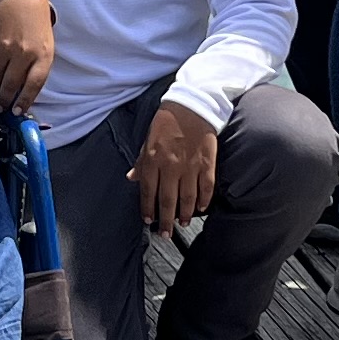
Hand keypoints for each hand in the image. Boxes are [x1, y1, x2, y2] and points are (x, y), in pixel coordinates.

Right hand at [0, 0, 54, 109]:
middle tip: (1, 108)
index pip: (34, 85)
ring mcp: (6, 47)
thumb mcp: (45, 42)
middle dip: (5, 99)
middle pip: (12, 84)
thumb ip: (38, 63)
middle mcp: (25, 53)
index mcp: (43, 54)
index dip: (24, 101)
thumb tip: (26, 86)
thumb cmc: (36, 18)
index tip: (18, 111)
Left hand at [133, 104, 220, 234]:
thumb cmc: (167, 121)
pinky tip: (201, 208)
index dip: (148, 209)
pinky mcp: (207, 164)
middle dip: (165, 220)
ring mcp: (190, 166)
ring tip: (182, 224)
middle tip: (165, 234)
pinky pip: (206, 187)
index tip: (148, 221)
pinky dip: (204, 200)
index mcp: (153, 159)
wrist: (192, 105)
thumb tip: (131, 179)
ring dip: (185, 214)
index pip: (148, 191)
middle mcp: (171, 166)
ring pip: (187, 198)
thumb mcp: (147, 139)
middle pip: (167, 200)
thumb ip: (140, 161)